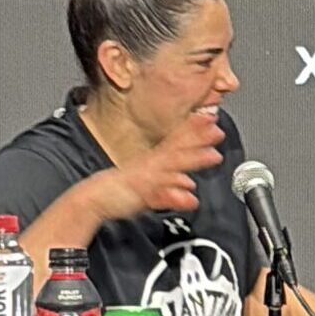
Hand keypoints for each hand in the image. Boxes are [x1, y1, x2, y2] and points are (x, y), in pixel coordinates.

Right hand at [94, 112, 224, 219]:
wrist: (95, 197)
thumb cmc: (122, 189)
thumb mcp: (151, 184)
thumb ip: (172, 185)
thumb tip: (189, 183)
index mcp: (154, 160)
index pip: (176, 139)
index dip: (193, 128)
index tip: (211, 118)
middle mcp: (152, 164)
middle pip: (178, 148)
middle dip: (199, 138)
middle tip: (218, 131)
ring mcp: (147, 177)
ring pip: (173, 165)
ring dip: (194, 159)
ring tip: (214, 156)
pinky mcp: (141, 193)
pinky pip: (160, 194)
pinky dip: (175, 195)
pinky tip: (190, 196)